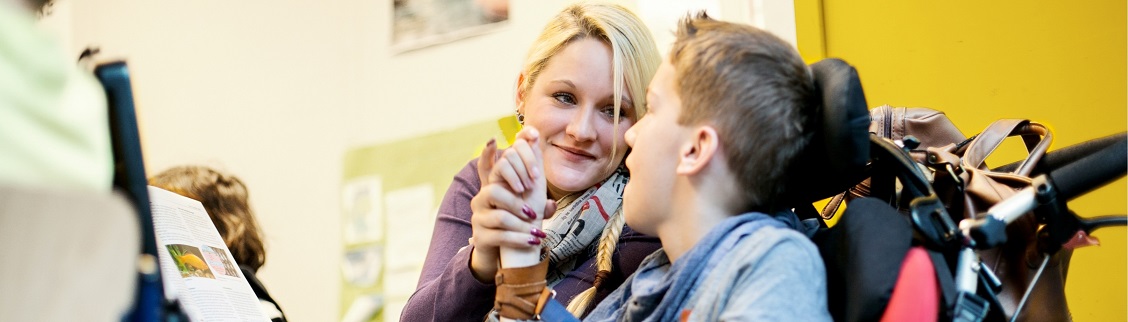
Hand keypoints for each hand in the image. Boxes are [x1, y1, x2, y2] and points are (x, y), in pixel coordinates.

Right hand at [467, 128, 553, 281]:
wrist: (504, 251)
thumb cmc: (518, 220)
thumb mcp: (529, 201)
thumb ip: (535, 187)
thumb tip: (545, 178)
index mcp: (493, 184)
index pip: (500, 165)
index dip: (518, 168)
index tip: (534, 179)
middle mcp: (481, 199)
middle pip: (494, 191)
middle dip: (517, 202)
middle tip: (533, 214)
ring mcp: (478, 219)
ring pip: (500, 217)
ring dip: (523, 226)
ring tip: (537, 232)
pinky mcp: (481, 238)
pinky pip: (501, 237)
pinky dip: (520, 239)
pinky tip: (533, 241)